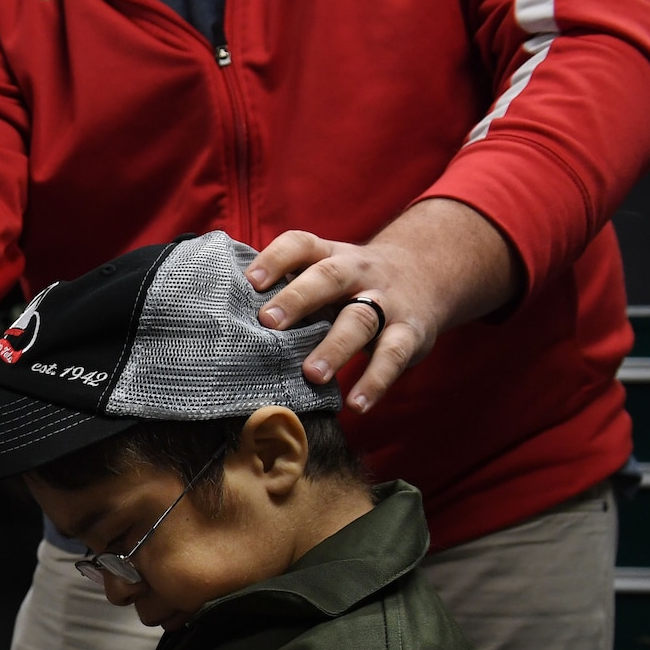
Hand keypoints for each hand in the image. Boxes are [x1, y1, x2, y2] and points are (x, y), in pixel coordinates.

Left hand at [245, 198, 519, 415]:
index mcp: (330, 255)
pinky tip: (357, 404)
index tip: (250, 282)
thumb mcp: (324, 274)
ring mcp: (386, 302)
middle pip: (329, 277)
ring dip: (335, 346)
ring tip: (312, 374)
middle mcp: (358, 273)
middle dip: (299, 298)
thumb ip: (287, 289)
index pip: (301, 245)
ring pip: (361, 318)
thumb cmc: (351, 284)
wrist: (429, 273)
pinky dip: (376, 381)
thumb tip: (221, 316)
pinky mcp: (409, 332)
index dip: (276, 259)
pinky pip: (394, 355)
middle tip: (268, 322)